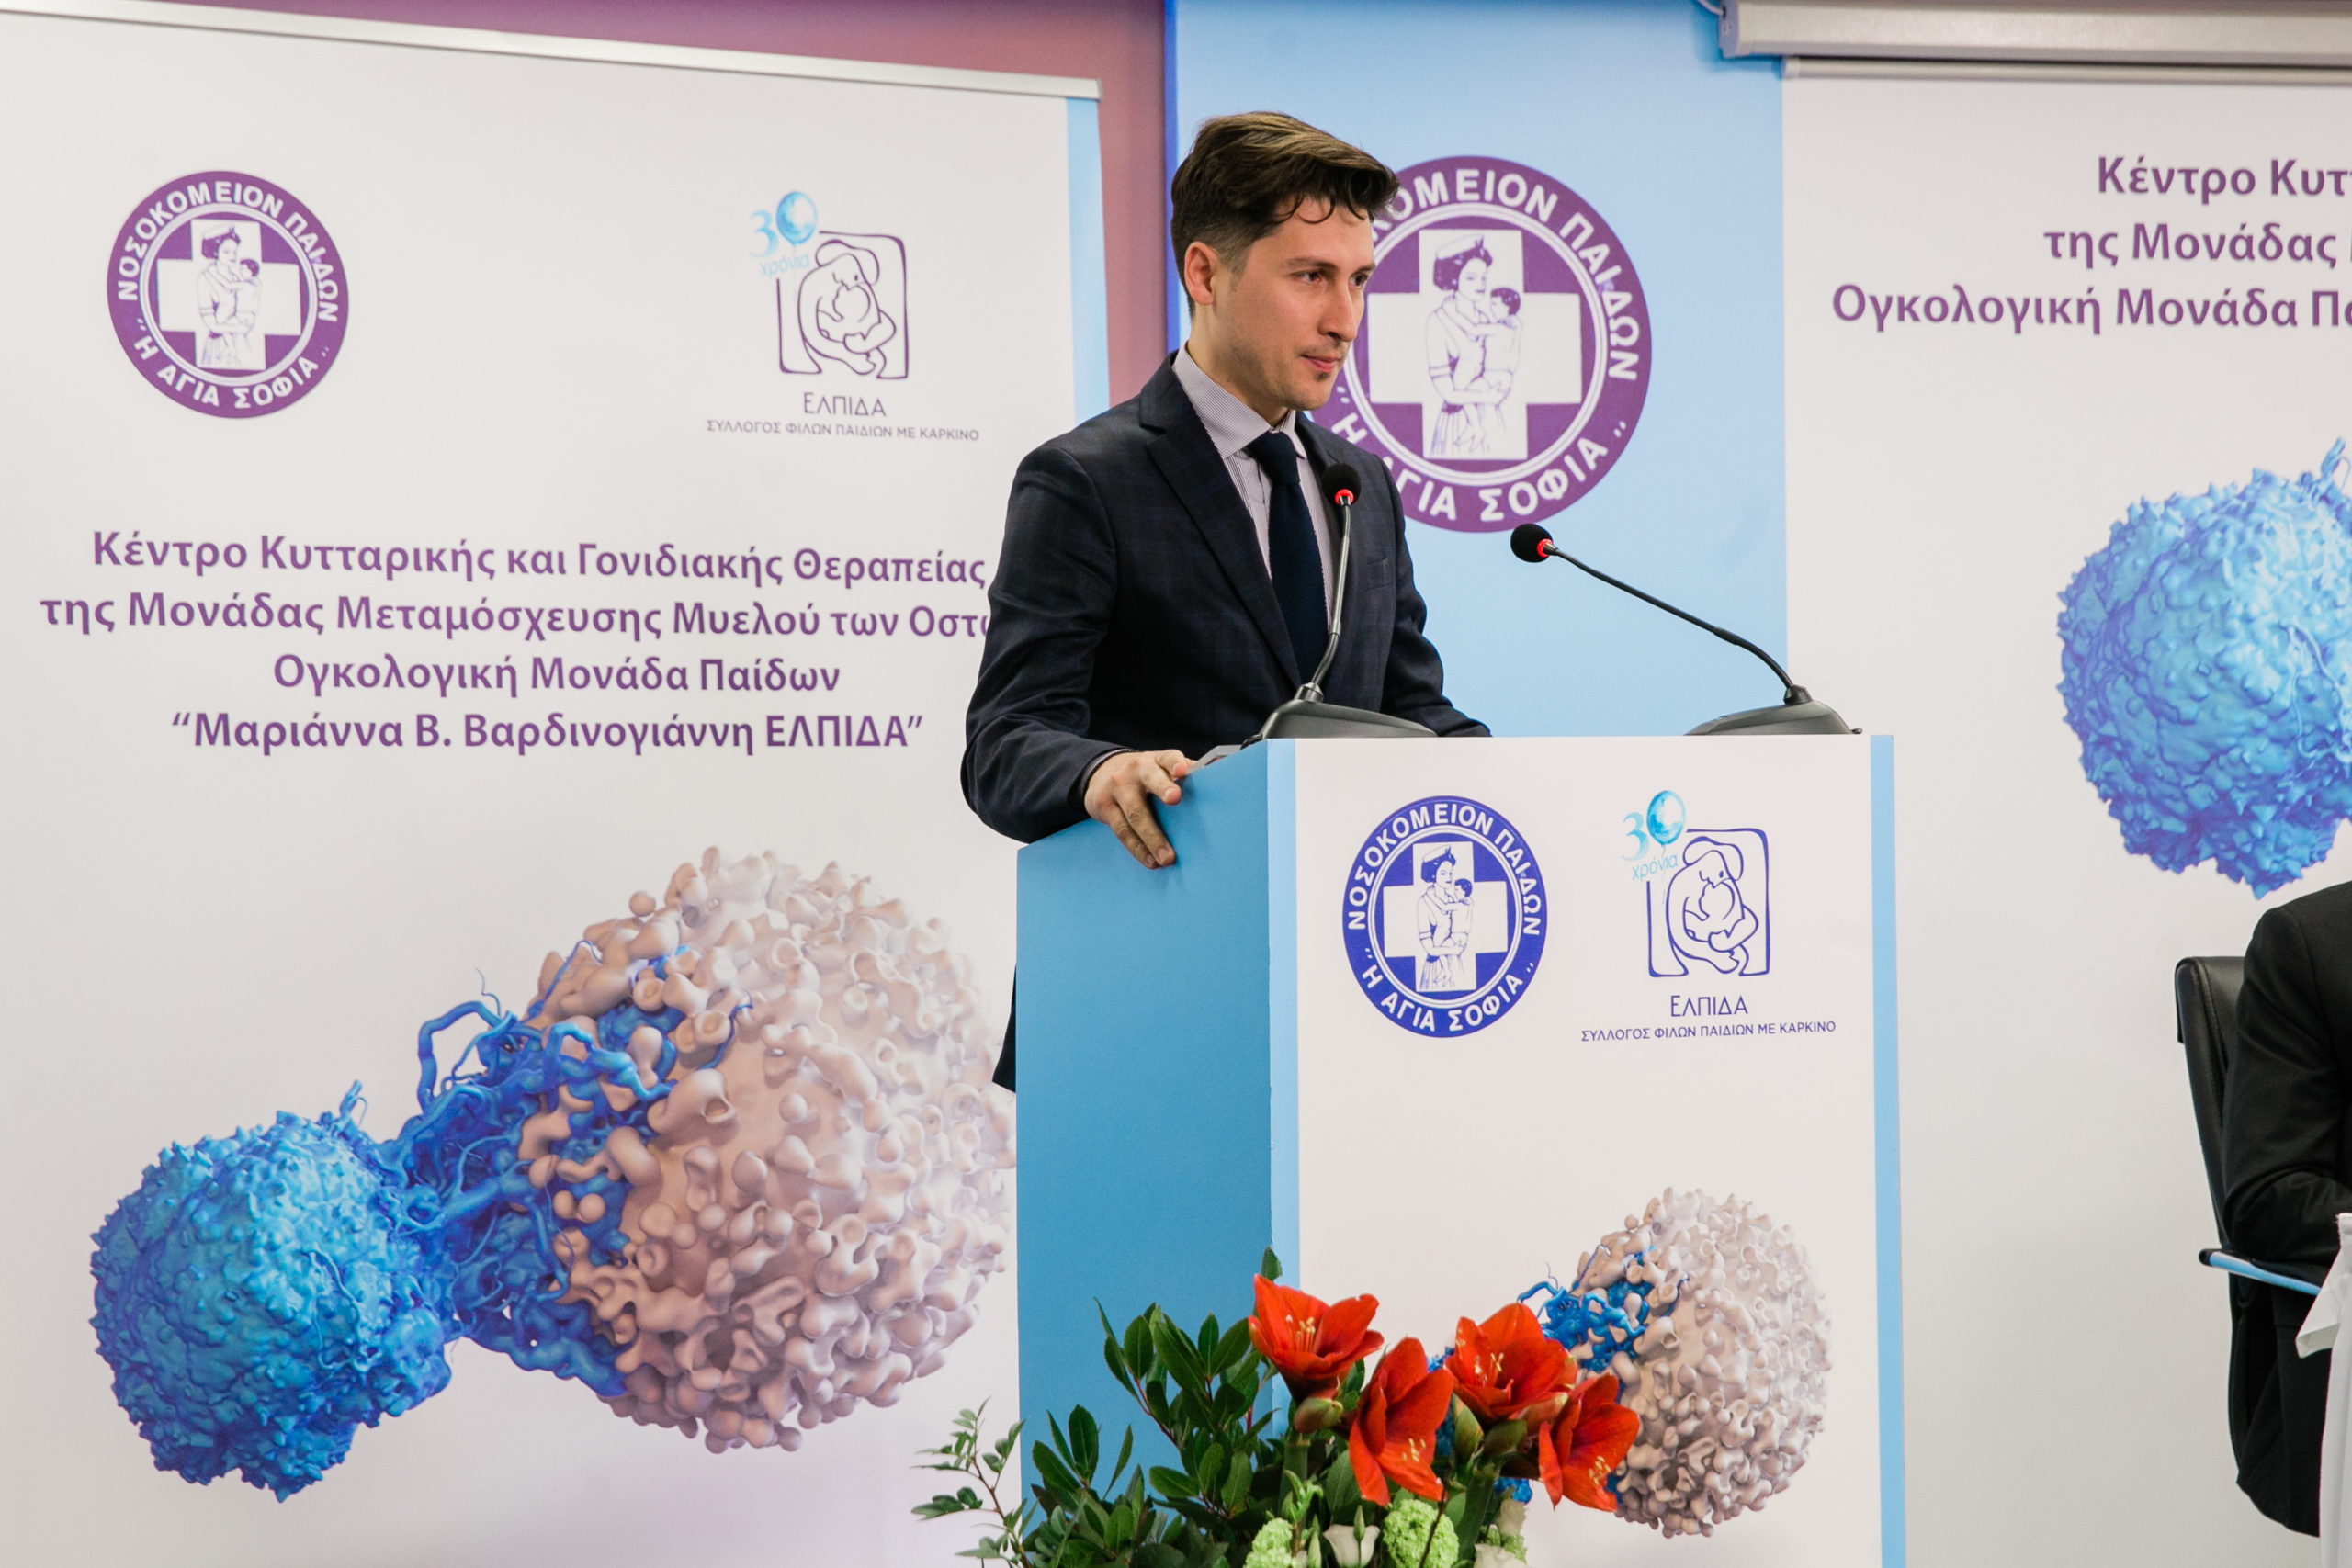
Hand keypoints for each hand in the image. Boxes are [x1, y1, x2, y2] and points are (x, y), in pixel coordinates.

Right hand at [1084, 749, 1194, 868]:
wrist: (1100, 772)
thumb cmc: (1143, 774)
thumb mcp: (1160, 767)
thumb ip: (1186, 770)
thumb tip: (1221, 768)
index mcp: (1155, 760)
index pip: (1167, 758)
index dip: (1175, 762)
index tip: (1183, 770)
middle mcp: (1136, 770)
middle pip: (1150, 780)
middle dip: (1162, 789)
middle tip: (1175, 799)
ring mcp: (1118, 788)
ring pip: (1135, 814)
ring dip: (1152, 837)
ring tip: (1166, 858)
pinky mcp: (1104, 806)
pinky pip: (1122, 830)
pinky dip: (1137, 848)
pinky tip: (1149, 860)